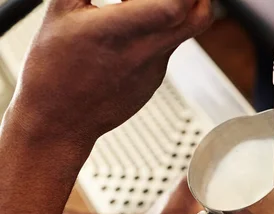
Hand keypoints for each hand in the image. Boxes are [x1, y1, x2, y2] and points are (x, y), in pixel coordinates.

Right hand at [4, 0, 211, 148]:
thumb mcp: (62, 10)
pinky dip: (163, 28)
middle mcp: (144, 51)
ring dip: (183, 9)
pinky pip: (170, 46)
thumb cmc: (54, 69)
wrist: (61, 121)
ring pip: (188, 31)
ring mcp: (155, 68)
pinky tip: (136, 26)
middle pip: (198, 17)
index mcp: (117, 31)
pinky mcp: (156, 78)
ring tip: (152, 2)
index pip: (174, 7)